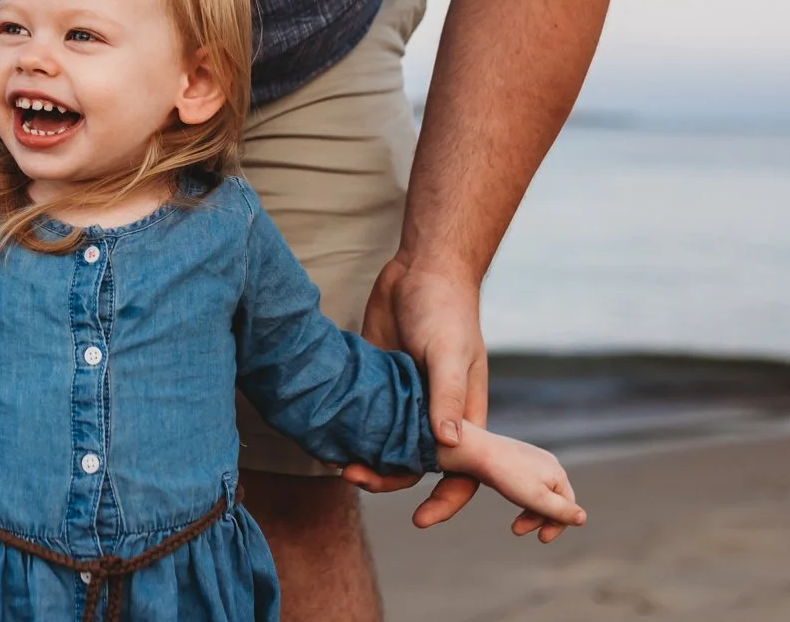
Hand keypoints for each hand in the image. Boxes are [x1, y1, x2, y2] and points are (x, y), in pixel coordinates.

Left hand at [344, 253, 488, 527]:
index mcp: (464, 417)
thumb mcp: (450, 352)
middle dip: (387, 479)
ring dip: (364, 458)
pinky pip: (362, 418)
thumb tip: (446, 444)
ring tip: (338, 462)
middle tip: (354, 476)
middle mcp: (433, 415)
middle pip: (413, 465)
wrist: (419, 269)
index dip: (447, 502)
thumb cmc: (446, 309)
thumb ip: (448, 397)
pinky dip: (348, 432)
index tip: (422, 519)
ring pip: (384, 446)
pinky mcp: (376, 382)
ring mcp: (403, 400)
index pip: (462, 473)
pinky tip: (325, 437)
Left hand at [436, 422, 584, 541]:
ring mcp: (533, 460)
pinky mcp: (518, 459)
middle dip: (538, 520)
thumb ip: (561, 511)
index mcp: (558, 474)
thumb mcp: (538, 500)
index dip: (557, 526)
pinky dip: (521, 497)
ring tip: (513, 525)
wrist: (478, 451)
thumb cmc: (508, 476)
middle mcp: (549, 464)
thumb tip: (583, 519)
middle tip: (516, 532)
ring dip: (528, 512)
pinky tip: (510, 498)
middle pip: (552, 500)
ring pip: (538, 493)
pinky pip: (526, 483)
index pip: (567, 507)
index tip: (542, 539)